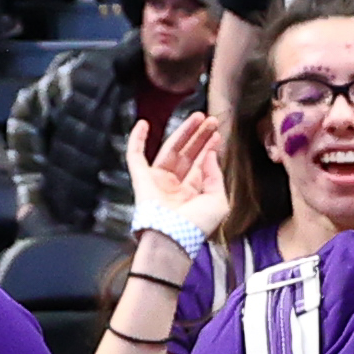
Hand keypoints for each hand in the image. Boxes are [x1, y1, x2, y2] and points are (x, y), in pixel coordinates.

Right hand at [130, 107, 228, 232]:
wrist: (174, 237)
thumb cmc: (196, 226)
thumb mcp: (218, 201)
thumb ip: (216, 176)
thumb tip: (209, 155)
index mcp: (192, 193)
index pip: (200, 164)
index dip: (208, 147)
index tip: (216, 133)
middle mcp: (175, 185)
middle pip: (187, 154)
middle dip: (199, 136)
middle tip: (210, 120)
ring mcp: (158, 181)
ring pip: (170, 149)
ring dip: (183, 132)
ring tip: (197, 116)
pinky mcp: (141, 179)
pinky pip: (135, 156)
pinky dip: (137, 140)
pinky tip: (144, 124)